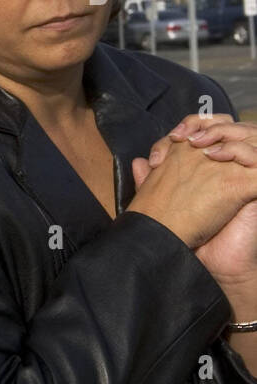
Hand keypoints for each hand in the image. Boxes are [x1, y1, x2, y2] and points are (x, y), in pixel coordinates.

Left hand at [134, 114, 256, 319]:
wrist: (207, 259)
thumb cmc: (189, 232)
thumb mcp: (167, 200)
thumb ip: (153, 180)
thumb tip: (139, 162)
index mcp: (215, 163)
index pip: (211, 126)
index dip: (194, 124)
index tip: (173, 137)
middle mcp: (234, 165)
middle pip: (231, 125)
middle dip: (208, 124)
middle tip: (185, 138)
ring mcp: (248, 174)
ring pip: (250, 134)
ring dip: (224, 133)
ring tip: (200, 146)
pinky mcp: (256, 188)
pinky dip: (240, 150)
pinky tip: (217, 156)